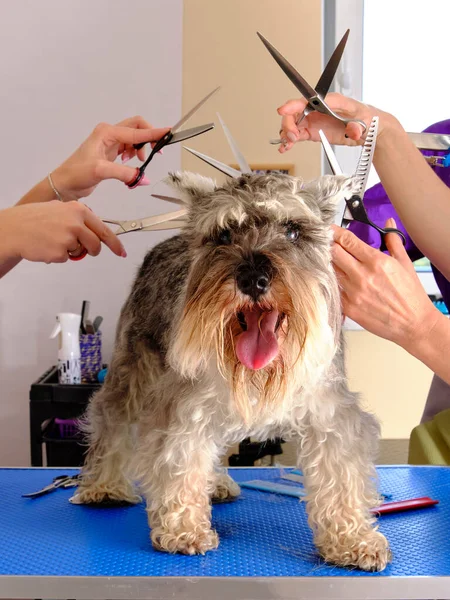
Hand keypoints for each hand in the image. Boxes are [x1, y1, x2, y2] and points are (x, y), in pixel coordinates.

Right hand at [0, 201, 125, 263]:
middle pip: (96, 244)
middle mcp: (76, 223)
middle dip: (92, 251)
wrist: (15, 228)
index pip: (103, 229)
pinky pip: (67, 258)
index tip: (121, 252)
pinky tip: (47, 246)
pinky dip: (59, 255)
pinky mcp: (60, 252)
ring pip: (80, 252)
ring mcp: (68, 238)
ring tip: (54, 240)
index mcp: (78, 210)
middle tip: (85, 251)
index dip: (114, 243)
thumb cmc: (35, 219)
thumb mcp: (60, 209)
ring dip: (71, 251)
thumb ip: (79, 219)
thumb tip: (93, 231)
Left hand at [51, 116, 169, 198]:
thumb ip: (125, 173)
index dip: (153, 132)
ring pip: (134, 139)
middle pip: (136, 128)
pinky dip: (135, 157)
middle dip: (148, 138)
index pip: (136, 130)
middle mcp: (109, 134)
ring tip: (139, 163)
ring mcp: (110, 143)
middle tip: (155, 152)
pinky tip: (130, 166)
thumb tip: (143, 178)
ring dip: (141, 150)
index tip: (168, 133)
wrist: (64, 184)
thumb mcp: (101, 171)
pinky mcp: (111, 153)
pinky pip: (129, 150)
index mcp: (106, 132)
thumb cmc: (76, 173)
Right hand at [276, 92, 393, 153]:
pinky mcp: (314, 132)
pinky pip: (298, 135)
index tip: (283, 111)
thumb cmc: (367, 119)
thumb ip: (358, 125)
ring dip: (287, 133)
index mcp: (330, 101)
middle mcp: (319, 109)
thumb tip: (353, 130)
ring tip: (288, 144)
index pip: (308, 100)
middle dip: (289, 124)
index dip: (293, 105)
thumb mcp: (365, 121)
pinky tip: (285, 147)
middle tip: (292, 137)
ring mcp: (315, 120)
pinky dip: (290, 141)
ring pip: (294, 124)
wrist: (370, 130)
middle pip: (296, 112)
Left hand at [331, 219, 439, 350]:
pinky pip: (334, 289)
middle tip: (328, 244)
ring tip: (334, 262)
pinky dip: (334, 283)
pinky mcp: (349, 307)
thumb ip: (393, 241)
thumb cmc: (411, 295)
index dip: (335, 232)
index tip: (330, 229)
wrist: (413, 324)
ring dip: (331, 264)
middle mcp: (362, 276)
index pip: (347, 241)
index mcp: (377, 262)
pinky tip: (338, 280)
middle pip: (334, 253)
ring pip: (331, 271)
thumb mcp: (405, 263)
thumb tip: (388, 224)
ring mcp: (353, 292)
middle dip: (330, 246)